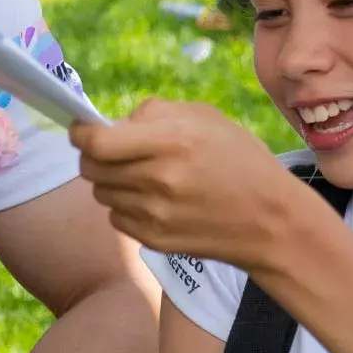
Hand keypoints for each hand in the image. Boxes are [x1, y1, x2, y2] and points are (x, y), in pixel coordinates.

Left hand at [69, 99, 322, 271]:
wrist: (272, 222)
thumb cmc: (241, 160)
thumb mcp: (206, 117)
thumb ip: (155, 113)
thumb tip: (115, 123)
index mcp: (172, 142)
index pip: (97, 142)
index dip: (80, 133)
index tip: (80, 128)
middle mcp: (158, 180)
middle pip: (90, 168)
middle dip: (92, 156)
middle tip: (108, 150)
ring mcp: (155, 214)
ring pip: (100, 193)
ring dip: (110, 181)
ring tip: (142, 175)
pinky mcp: (154, 240)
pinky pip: (116, 218)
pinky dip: (125, 207)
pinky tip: (153, 200)